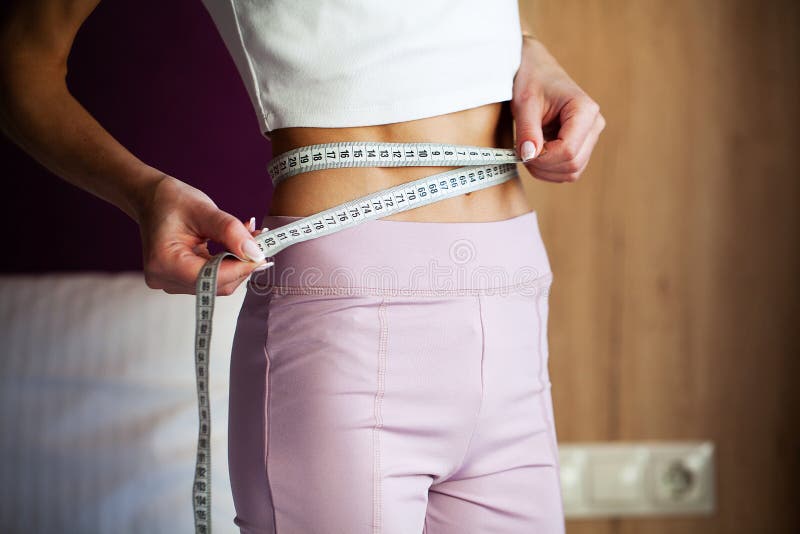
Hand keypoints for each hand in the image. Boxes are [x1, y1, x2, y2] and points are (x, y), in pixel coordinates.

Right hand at [136, 174, 272, 294]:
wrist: (152, 200)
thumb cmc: (172, 200)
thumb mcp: (204, 209)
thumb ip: (231, 231)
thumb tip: (256, 254)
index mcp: (164, 261)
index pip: (211, 277)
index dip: (241, 268)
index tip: (262, 252)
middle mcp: (165, 278)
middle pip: (217, 284)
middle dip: (242, 265)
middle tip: (260, 240)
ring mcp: (171, 282)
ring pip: (218, 284)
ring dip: (238, 264)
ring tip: (248, 238)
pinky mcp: (180, 281)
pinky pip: (212, 278)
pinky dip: (228, 263)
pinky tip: (236, 245)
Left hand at [511, 37, 605, 182]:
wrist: (537, 72)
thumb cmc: (532, 81)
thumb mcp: (525, 103)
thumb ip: (527, 130)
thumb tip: (529, 156)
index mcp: (584, 110)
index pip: (568, 150)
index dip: (544, 158)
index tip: (523, 150)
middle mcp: (594, 125)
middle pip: (573, 164)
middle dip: (544, 166)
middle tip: (523, 152)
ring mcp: (590, 137)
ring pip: (572, 172)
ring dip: (545, 170)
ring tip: (528, 151)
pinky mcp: (582, 146)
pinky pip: (568, 170)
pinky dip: (549, 170)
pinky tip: (536, 153)